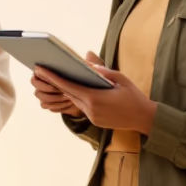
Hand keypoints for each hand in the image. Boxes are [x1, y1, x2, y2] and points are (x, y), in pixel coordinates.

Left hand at [34, 52, 157, 133]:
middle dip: (54, 82)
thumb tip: (87, 64)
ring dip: (66, 90)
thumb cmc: (134, 96)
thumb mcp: (121, 79)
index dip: (52, 77)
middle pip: (68, 94)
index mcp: (95, 99)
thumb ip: (103, 71)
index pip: (68, 86)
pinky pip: (82, 107)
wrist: (145, 119)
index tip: (40, 69)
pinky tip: (73, 89)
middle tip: (41, 70)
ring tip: (55, 77)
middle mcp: (90, 110)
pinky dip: (77, 98)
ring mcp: (92, 117)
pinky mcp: (95, 121)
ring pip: (74, 101)